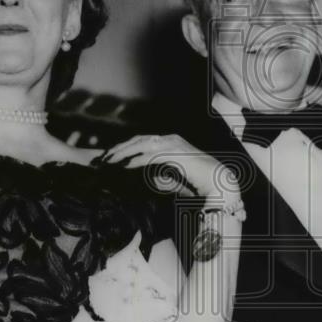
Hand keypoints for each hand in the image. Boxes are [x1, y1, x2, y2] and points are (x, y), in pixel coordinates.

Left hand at [104, 134, 235, 201]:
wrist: (217, 181)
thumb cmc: (197, 182)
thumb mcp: (173, 177)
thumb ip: (159, 175)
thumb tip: (144, 178)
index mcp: (170, 141)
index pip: (143, 141)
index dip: (126, 147)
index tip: (112, 156)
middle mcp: (171, 139)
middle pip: (139, 140)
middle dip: (120, 148)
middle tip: (104, 157)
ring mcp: (173, 144)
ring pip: (142, 144)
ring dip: (124, 152)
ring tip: (110, 161)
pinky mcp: (175, 153)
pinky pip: (151, 155)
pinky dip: (136, 160)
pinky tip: (126, 165)